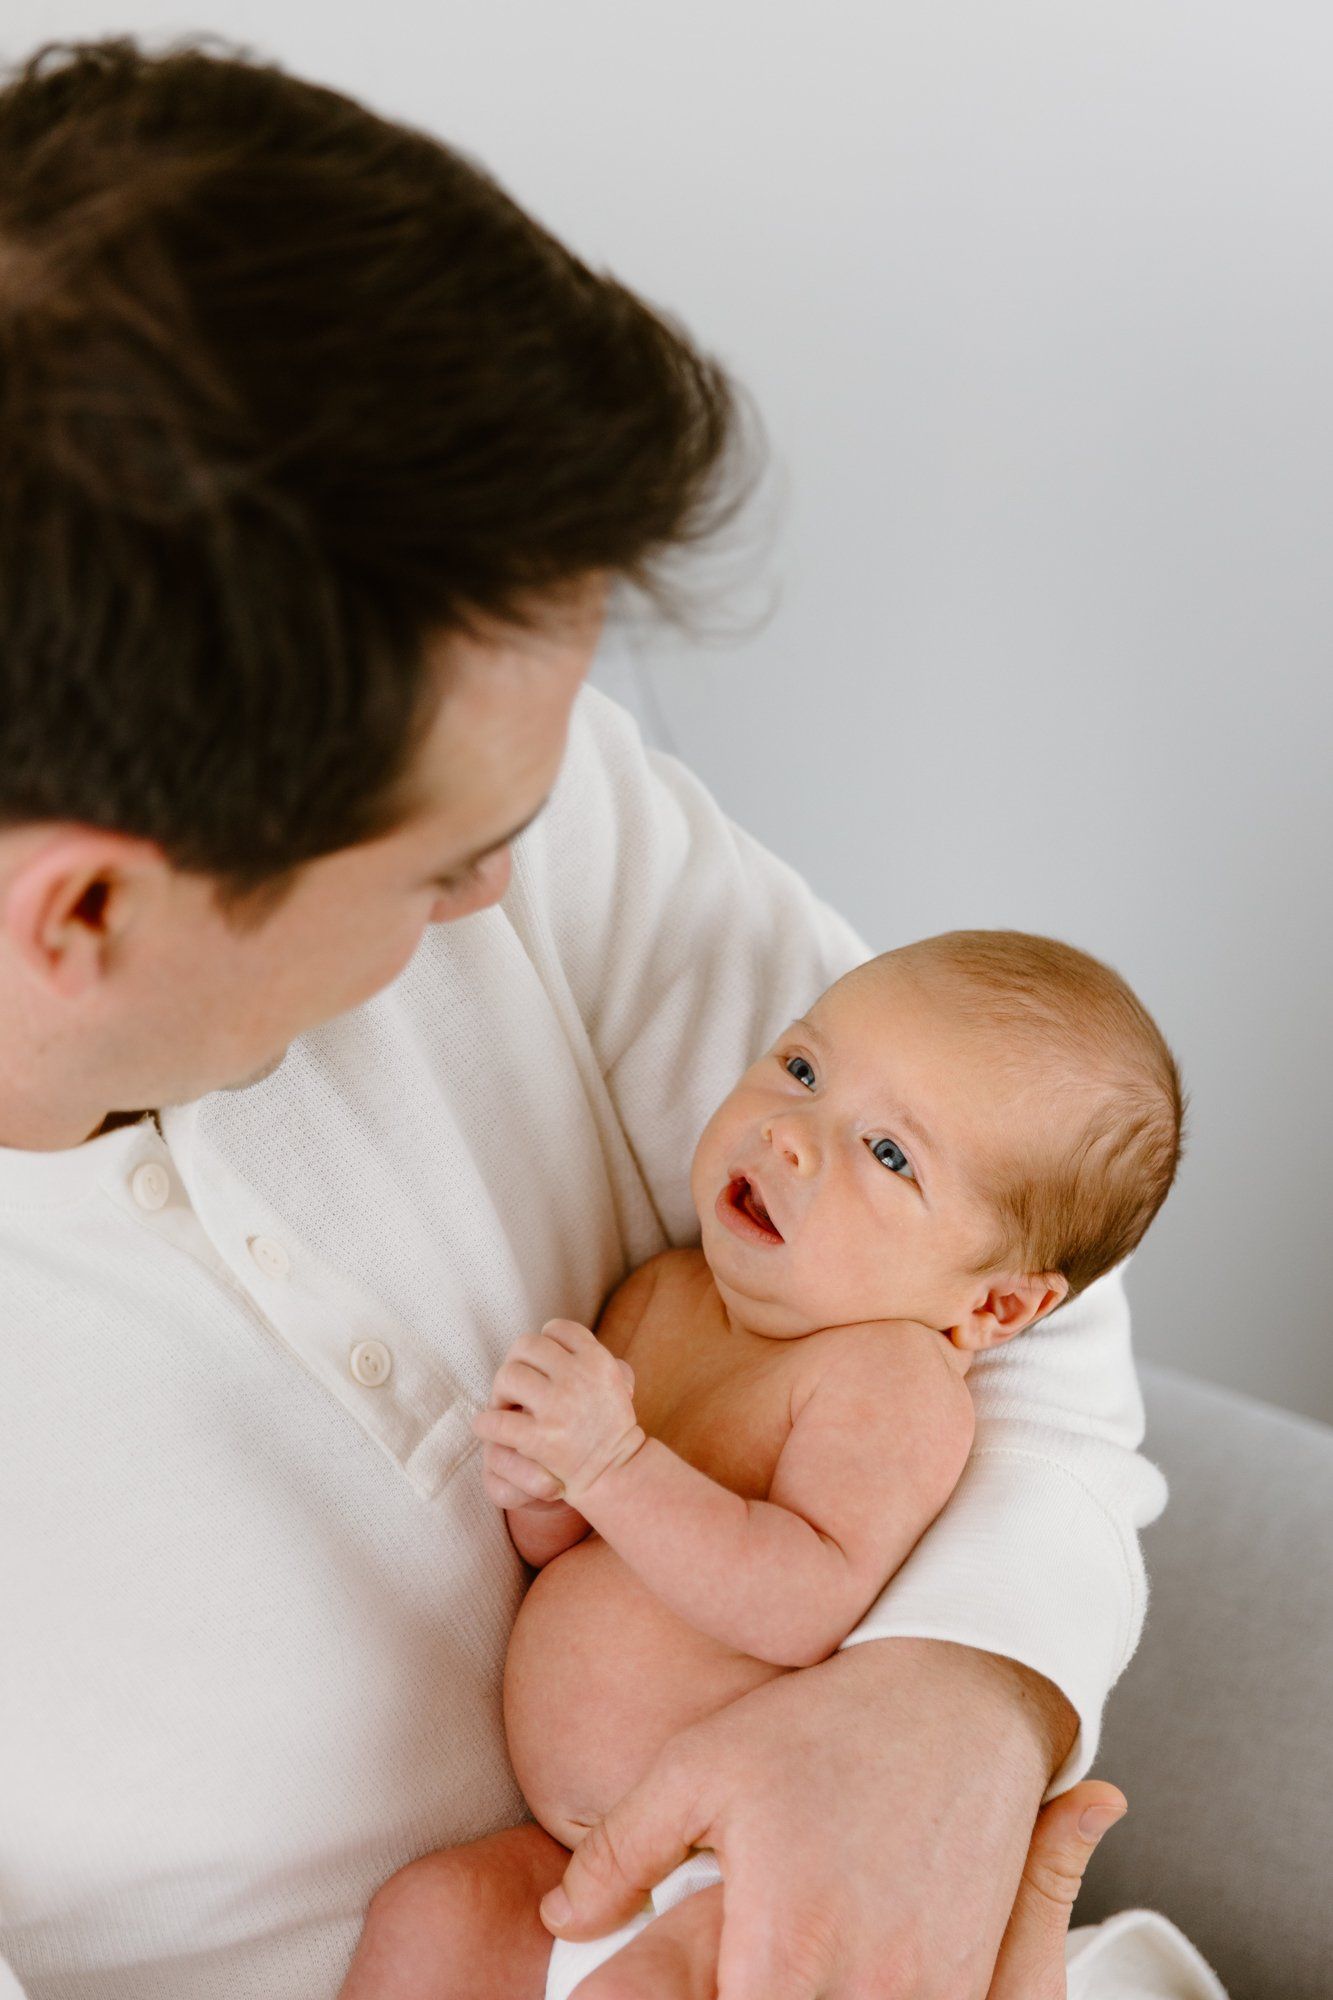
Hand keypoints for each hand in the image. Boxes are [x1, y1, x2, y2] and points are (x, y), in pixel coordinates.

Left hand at [469, 1319, 645, 1503]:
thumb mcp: (617, 1383)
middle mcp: (578, 1377)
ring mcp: (558, 1407)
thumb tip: (561, 1340)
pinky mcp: (541, 1438)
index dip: (544, 1342)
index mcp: (597, 1360)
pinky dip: (485, 1424)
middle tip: (514, 1386)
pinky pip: (496, 1421)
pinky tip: (488, 1428)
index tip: (539, 1363)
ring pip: (508, 1375)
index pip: (557, 1329)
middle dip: (515, 1363)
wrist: (617, 1472)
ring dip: (499, 1391)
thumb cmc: (610, 1426)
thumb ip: (595, 1356)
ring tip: (504, 1407)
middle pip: (526, 1346)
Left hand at [537, 1637, 1106, 1999]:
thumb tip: (561, 1914)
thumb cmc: (829, 1721)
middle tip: (734, 1963)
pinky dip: (865, 1994)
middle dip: (745, 1999)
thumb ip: (621, 1850)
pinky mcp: (964, 1980)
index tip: (685, 1985)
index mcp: (783, 1952)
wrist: (962, 1689)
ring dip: (809, 1997)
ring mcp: (925, 1993)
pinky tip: (842, 1960)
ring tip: (784, 1956)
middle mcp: (861, 1991)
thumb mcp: (700, 1764)